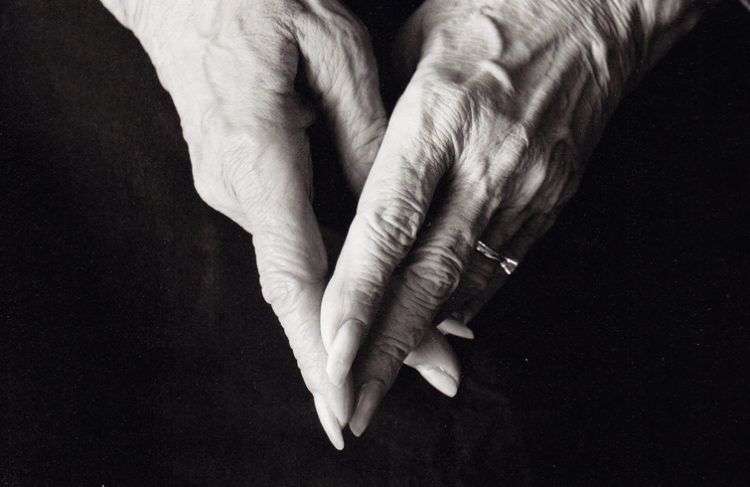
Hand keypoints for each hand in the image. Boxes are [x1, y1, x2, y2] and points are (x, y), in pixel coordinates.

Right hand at [100, 0, 462, 447]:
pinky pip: (292, 235)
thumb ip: (365, 133)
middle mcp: (237, 187)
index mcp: (258, 154)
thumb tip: (394, 207)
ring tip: (423, 337)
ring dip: (355, 304)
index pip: (295, 272)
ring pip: (301, 262)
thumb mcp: (330, 48)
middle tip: (440, 370)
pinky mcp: (239, 178)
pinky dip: (335, 267)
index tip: (343, 401)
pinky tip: (373, 280)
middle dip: (365, 336)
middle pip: (306, 282)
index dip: (323, 343)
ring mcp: (232, 186)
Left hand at [321, 0, 705, 434]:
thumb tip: (354, 192)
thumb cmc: (490, 16)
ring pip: (464, 284)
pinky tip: (434, 334)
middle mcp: (485, 163)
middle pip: (428, 276)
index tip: (330, 351)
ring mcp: (525, 189)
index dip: (357, 293)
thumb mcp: (414, 49)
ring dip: (419, 342)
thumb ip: (379, 126)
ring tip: (377, 386)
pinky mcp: (550, 202)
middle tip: (347, 407)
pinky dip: (460, 307)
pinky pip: (498, 270)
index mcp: (439, 116)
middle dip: (383, 352)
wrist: (595, 12)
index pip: (389, 223)